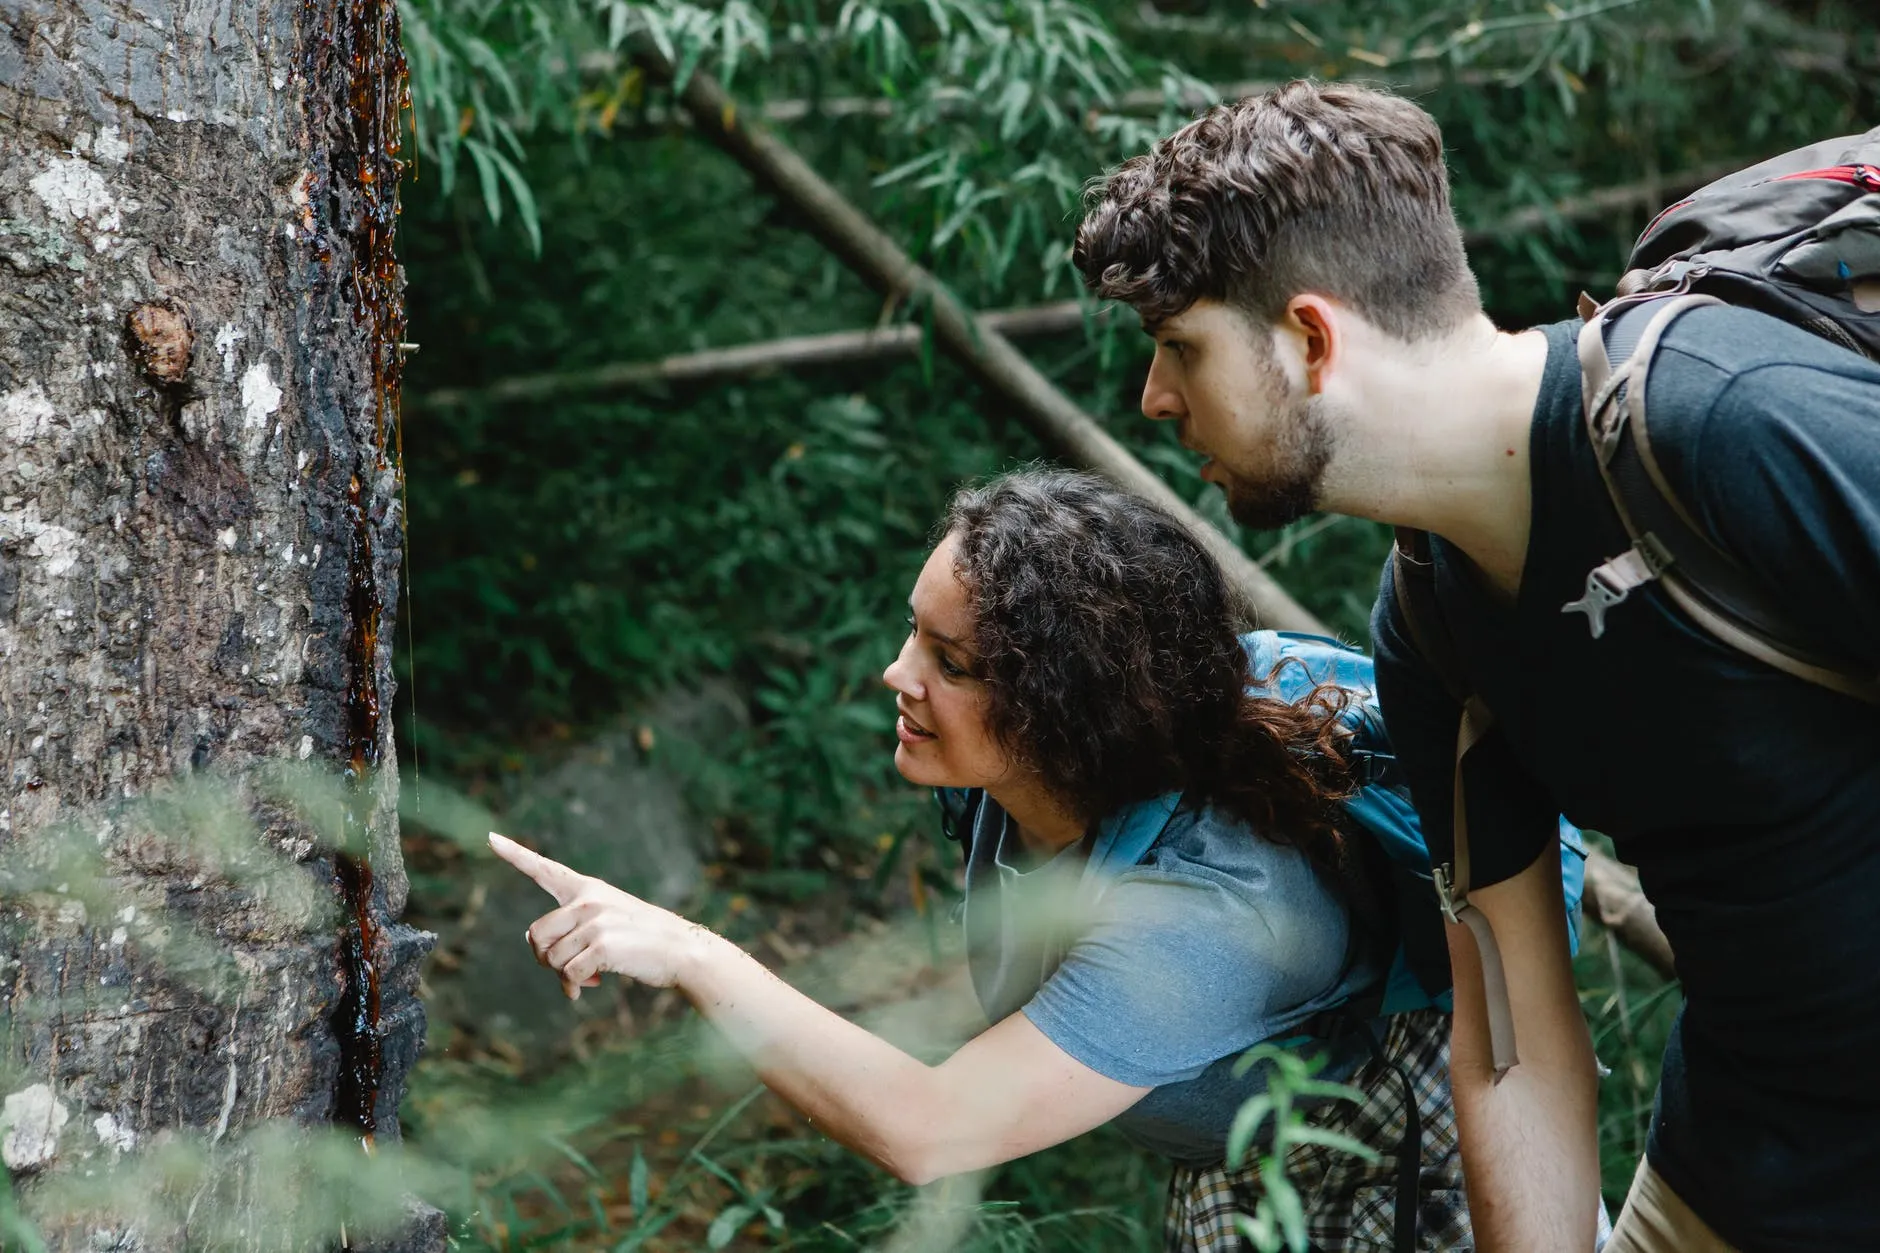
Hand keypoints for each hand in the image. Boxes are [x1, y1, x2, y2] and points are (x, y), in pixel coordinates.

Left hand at [488, 832, 714, 998]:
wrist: (681, 950)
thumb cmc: (642, 940)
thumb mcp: (608, 920)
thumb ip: (571, 927)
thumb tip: (535, 946)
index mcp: (588, 889)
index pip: (545, 869)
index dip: (515, 854)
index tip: (491, 838)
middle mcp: (588, 901)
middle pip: (535, 935)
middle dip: (544, 959)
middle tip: (565, 969)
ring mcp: (595, 921)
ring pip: (551, 959)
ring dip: (564, 976)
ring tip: (587, 977)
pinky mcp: (603, 945)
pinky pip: (569, 974)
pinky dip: (576, 986)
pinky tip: (593, 983)